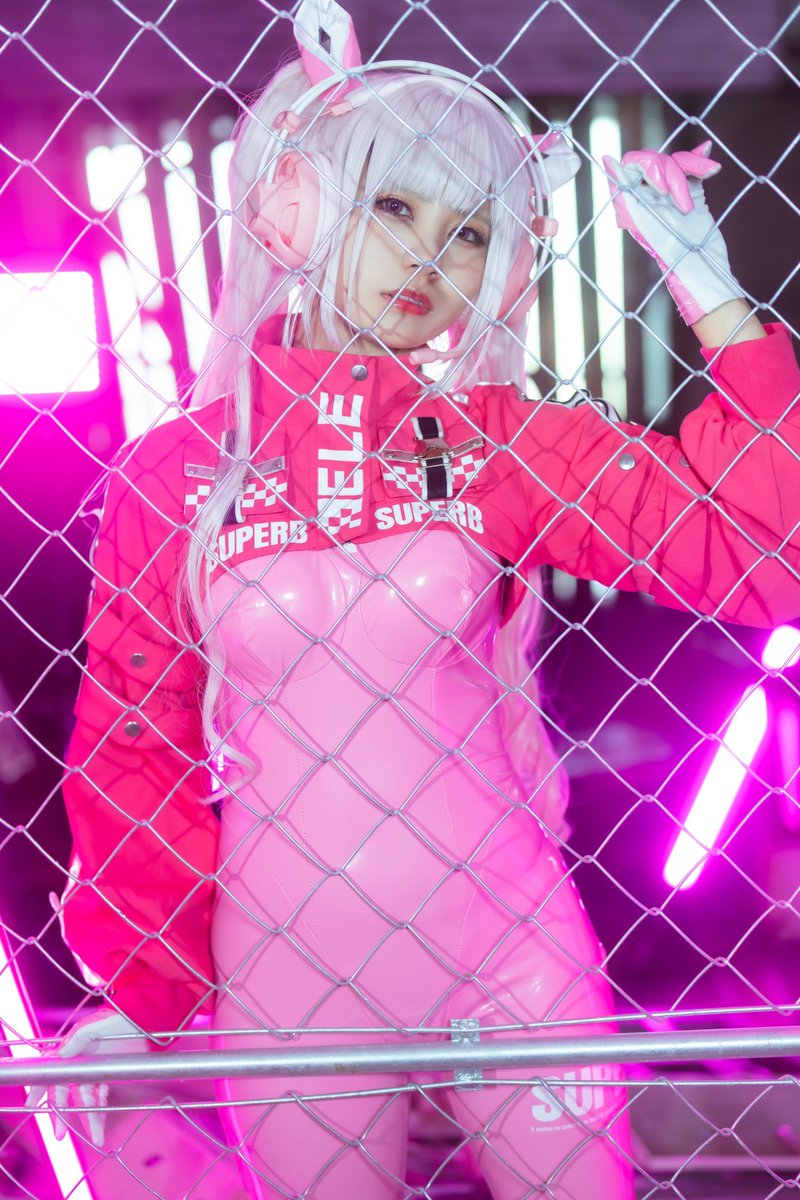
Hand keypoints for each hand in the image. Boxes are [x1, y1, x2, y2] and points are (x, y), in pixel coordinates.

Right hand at [26, 1008, 144, 1146]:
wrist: (139, 1018)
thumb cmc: (113, 1018)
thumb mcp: (90, 1027)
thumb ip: (73, 1042)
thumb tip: (56, 1055)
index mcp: (70, 1051)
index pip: (50, 1074)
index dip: (38, 1090)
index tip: (30, 1105)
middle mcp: (78, 1063)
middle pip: (65, 1095)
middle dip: (61, 1116)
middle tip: (60, 1134)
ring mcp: (92, 1071)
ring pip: (85, 1100)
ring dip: (88, 1119)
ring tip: (95, 1137)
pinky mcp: (106, 1075)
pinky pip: (100, 1097)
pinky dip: (99, 1111)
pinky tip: (100, 1125)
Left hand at [603, 141, 743, 324]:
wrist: (703, 263)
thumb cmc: (670, 249)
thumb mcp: (642, 218)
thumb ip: (624, 190)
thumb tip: (607, 159)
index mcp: (632, 199)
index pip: (632, 163)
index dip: (648, 166)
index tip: (662, 188)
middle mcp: (648, 194)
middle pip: (658, 160)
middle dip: (674, 175)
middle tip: (683, 205)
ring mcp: (670, 191)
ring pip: (677, 161)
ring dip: (694, 168)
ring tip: (709, 178)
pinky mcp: (691, 191)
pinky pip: (693, 166)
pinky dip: (702, 164)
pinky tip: (712, 168)